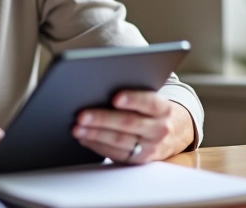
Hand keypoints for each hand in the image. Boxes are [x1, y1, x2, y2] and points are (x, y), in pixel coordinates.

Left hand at [72, 90, 193, 163]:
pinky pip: (116, 154)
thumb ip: (132, 92)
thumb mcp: (149, 98)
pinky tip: (85, 138)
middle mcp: (160, 128)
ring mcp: (151, 147)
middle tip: (82, 115)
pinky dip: (97, 145)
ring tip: (77, 128)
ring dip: (95, 134)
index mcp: (163, 108)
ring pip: (120, 140)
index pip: (150, 102)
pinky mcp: (139, 160)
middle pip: (129, 123)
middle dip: (103, 119)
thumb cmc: (149, 109)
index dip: (133, 99)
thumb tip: (101, 86)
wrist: (168, 133)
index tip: (115, 98)